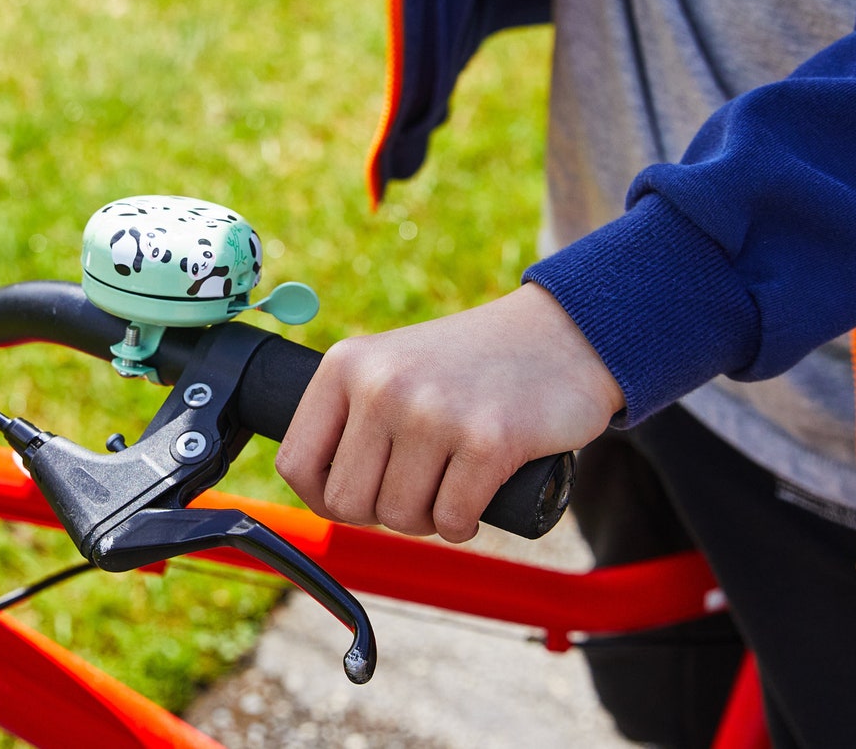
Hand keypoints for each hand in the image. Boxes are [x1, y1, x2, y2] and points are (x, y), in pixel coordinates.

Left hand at [275, 282, 623, 542]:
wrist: (560, 334)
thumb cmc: (470, 364)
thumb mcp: (394, 366)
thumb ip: (353, 416)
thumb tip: (319, 494)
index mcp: (348, 364)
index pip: (295, 462)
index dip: (323, 495)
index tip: (358, 492)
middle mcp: (383, 384)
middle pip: (346, 503)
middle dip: (382, 511)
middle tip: (419, 485)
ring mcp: (434, 412)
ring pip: (400, 519)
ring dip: (428, 517)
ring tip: (451, 478)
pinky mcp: (488, 441)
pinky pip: (452, 523)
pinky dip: (465, 523)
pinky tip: (479, 491)